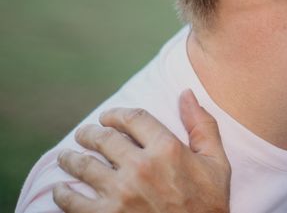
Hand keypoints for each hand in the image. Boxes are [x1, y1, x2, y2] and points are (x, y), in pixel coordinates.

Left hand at [53, 90, 231, 212]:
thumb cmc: (208, 203)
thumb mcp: (216, 162)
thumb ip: (202, 125)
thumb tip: (187, 93)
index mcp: (167, 149)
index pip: (132, 117)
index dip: (116, 114)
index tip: (108, 117)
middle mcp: (141, 167)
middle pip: (104, 138)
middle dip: (90, 133)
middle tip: (84, 134)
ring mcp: (120, 194)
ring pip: (83, 166)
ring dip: (70, 158)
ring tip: (66, 157)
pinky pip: (72, 201)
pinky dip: (62, 193)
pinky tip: (61, 189)